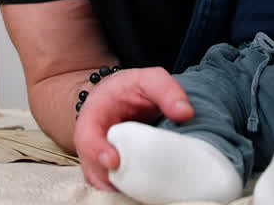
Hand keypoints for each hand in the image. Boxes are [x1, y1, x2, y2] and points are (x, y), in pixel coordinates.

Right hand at [73, 67, 194, 190]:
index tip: (115, 162)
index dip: (98, 152)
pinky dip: (130, 194)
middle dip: (116, 180)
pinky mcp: (107, 176)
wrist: (115, 99)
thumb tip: (186, 113)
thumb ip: (167, 91)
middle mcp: (90, 145)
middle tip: (145, 186)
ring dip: (125, 191)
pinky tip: (151, 193)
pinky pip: (114, 191)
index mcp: (93, 117)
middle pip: (95, 171)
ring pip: (104, 186)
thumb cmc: (130, 90)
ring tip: (152, 191)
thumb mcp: (149, 80)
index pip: (88, 139)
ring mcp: (96, 164)